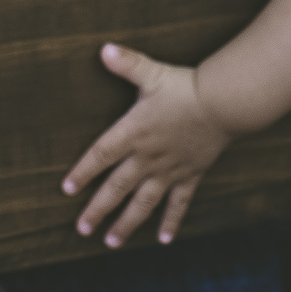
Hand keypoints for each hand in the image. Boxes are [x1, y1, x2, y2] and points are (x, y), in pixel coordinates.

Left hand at [61, 43, 233, 248]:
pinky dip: (171, 222)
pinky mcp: (189, 175)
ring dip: (126, 224)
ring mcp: (169, 170)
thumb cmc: (185, 87)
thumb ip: (126, 63)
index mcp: (133, 133)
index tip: (67, 190)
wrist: (223, 104)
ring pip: (143, 203)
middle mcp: (147, 157)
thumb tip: (103, 49)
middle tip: (82, 229)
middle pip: (116, 188)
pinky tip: (164, 239)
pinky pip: (178, 204)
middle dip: (98, 210)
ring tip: (111, 243)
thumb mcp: (151, 72)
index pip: (99, 156)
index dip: (82, 173)